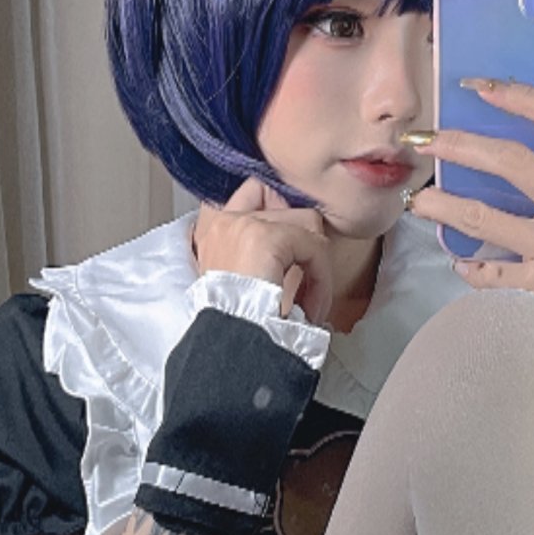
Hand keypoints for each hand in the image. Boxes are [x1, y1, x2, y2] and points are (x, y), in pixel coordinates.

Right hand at [193, 177, 338, 325]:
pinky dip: (321, 278)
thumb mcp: (247, 281)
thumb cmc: (241, 324)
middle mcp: (222, 220)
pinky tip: (311, 306)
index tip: (297, 247)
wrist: (231, 344)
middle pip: (284, 200)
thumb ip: (266, 254)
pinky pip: (313, 245)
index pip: (255, 190)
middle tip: (306, 277)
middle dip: (304, 238)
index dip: (281, 211)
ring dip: (316, 264)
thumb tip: (309, 240)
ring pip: (306, 221)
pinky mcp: (265, 237)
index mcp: (212, 229)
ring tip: (309, 301)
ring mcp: (242, 224)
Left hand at [406, 82, 533, 315]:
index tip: (484, 88)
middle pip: (515, 162)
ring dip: (443, 204)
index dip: (526, 97)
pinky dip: (468, 264)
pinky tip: (458, 258)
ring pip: (484, 218)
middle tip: (426, 139)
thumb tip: (517, 124)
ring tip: (418, 199)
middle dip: (460, 145)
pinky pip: (488, 270)